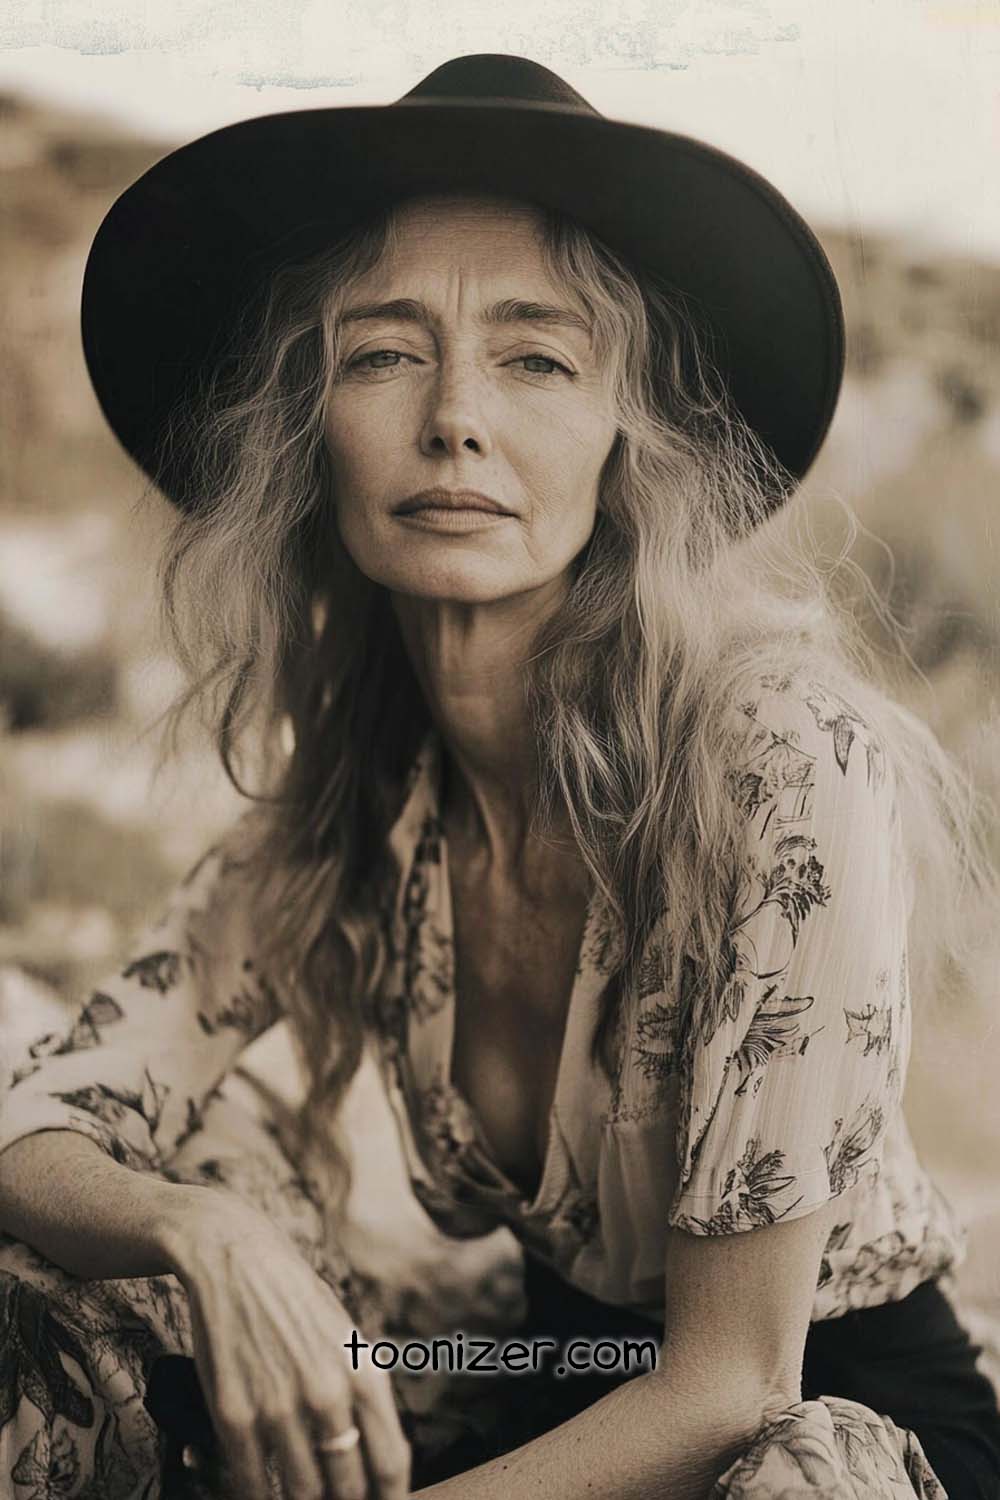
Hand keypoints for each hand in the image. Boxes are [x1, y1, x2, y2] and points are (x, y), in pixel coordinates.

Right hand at [165, 1193, 411, 1498]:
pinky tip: (256, 1492)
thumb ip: (362, 1394)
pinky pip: (248, 1483)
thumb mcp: (346, 1337)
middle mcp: (328, 1395)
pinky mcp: (234, 1415)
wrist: (235, 1259)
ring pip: (301, 1495)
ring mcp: (279, 1408)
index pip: (392, 1464)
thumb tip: (373, 1455)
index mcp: (364, 1374)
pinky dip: (253, 1496)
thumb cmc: (294, 1298)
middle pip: (348, 1490)